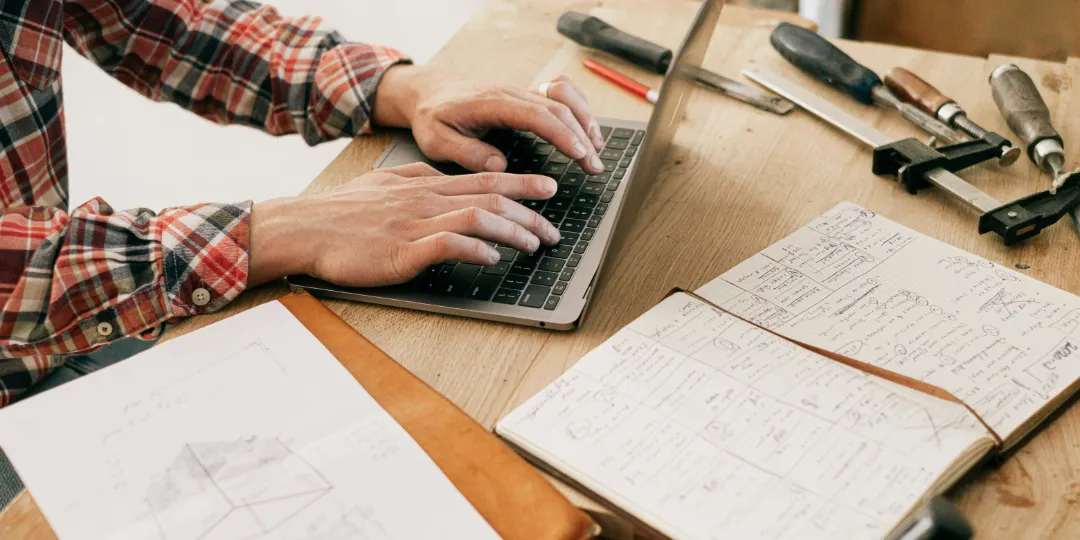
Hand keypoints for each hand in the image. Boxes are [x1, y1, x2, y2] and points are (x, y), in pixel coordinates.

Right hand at [248, 163, 560, 286]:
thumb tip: (440, 176)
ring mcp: (415, 223)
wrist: (305, 228)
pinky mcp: (402, 250)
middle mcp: (426, 199)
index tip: (550, 189)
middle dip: (529, 213)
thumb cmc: (342, 211)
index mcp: (425, 185)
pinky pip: (447, 245)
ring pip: (477, 219)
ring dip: (512, 231)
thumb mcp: (384, 181)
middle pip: (490, 198)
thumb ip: (416, 178)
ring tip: (534, 245)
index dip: (522, 184)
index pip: (484, 179)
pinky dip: (475, 250)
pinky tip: (491, 258)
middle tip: (554, 229)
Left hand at [373, 65, 606, 174]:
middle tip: (595, 166)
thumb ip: (467, 152)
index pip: (537, 115)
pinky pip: (560, 95)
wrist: (427, 92)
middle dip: (582, 136)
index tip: (580, 154)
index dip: (562, 134)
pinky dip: (578, 110)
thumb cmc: (432, 117)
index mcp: (492, 102)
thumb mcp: (436, 140)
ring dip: (586, 121)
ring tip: (598, 150)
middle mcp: (511, 93)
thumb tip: (499, 166)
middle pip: (558, 107)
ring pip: (564, 99)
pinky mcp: (525, 97)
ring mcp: (520, 92)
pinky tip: (587, 131)